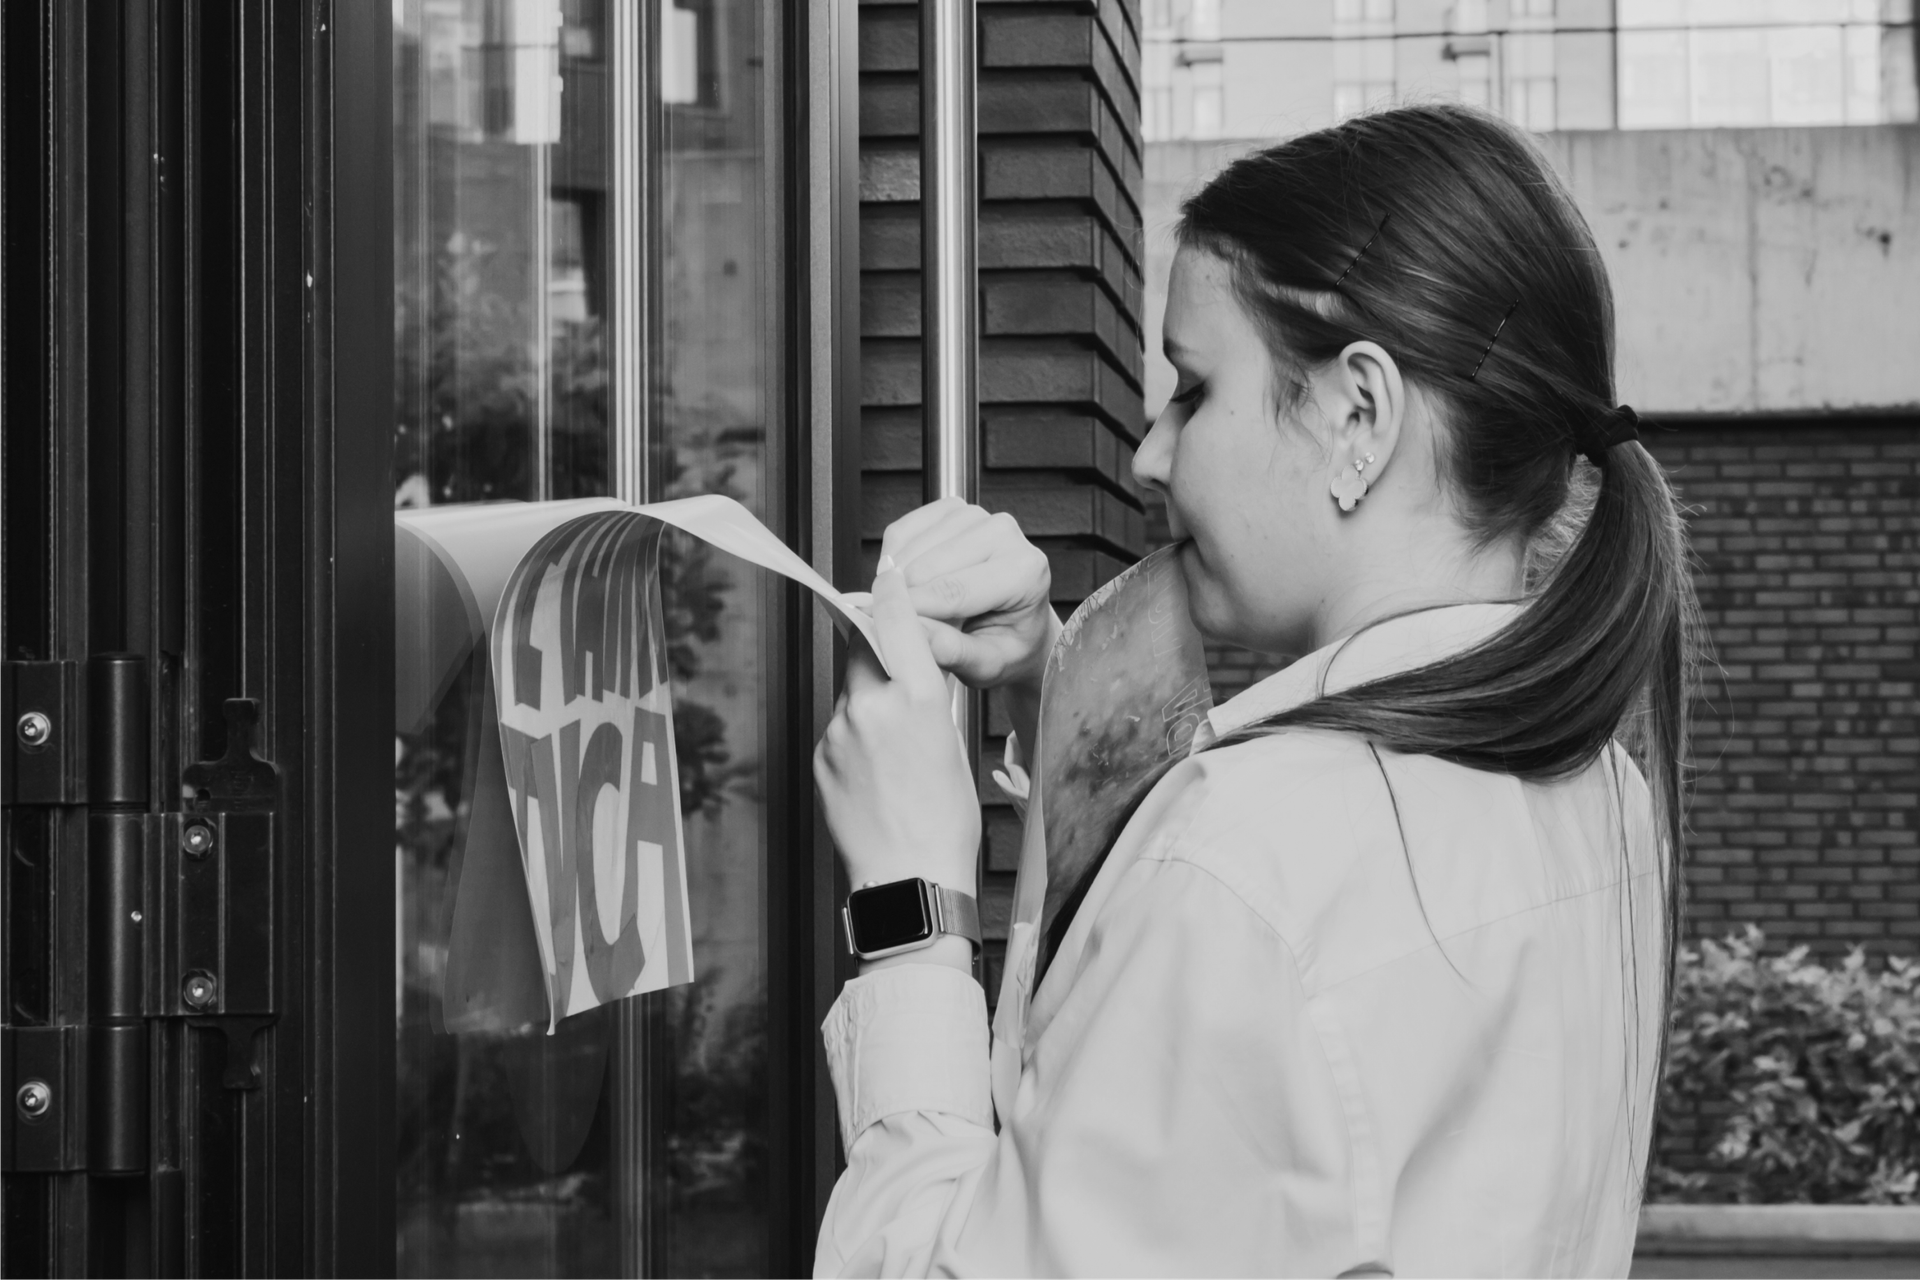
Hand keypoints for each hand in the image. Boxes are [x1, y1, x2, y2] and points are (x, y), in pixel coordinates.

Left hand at [814, 569, 981, 913]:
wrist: (910, 879)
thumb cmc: (945, 822)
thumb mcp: (954, 744)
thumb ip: (926, 697)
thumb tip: (909, 672)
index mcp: (921, 698)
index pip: (896, 619)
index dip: (891, 594)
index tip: (889, 580)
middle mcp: (873, 706)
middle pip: (863, 648)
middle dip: (876, 647)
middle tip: (895, 665)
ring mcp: (840, 731)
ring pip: (850, 689)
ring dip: (868, 697)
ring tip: (895, 743)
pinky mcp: (821, 756)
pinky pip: (838, 726)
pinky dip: (855, 734)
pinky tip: (877, 769)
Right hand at [875, 498, 1060, 694]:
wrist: (1017, 624)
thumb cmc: (1007, 644)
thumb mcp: (988, 665)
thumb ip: (953, 651)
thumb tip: (914, 632)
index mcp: (1025, 571)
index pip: (956, 590)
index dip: (913, 612)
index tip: (887, 630)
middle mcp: (1005, 533)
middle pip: (928, 566)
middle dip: (905, 599)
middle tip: (906, 626)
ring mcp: (976, 515)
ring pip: (911, 547)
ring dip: (897, 580)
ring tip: (913, 608)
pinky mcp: (950, 509)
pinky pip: (902, 531)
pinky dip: (892, 559)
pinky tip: (905, 582)